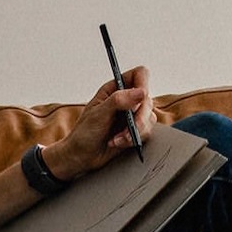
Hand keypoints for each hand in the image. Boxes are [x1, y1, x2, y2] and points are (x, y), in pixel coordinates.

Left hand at [44, 65, 157, 180]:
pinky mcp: (135, 130)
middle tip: (130, 128)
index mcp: (115, 89)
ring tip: (117, 139)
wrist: (81, 156)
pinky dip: (133, 140)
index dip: (143, 84)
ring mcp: (132, 115)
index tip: (140, 98)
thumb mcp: (98, 114)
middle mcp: (126, 100)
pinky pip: (146, 132)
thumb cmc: (84, 133)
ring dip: (135, 132)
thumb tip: (140, 92)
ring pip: (150, 118)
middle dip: (139, 118)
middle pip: (148, 99)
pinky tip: (118, 143)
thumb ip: (118, 101)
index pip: (139, 75)